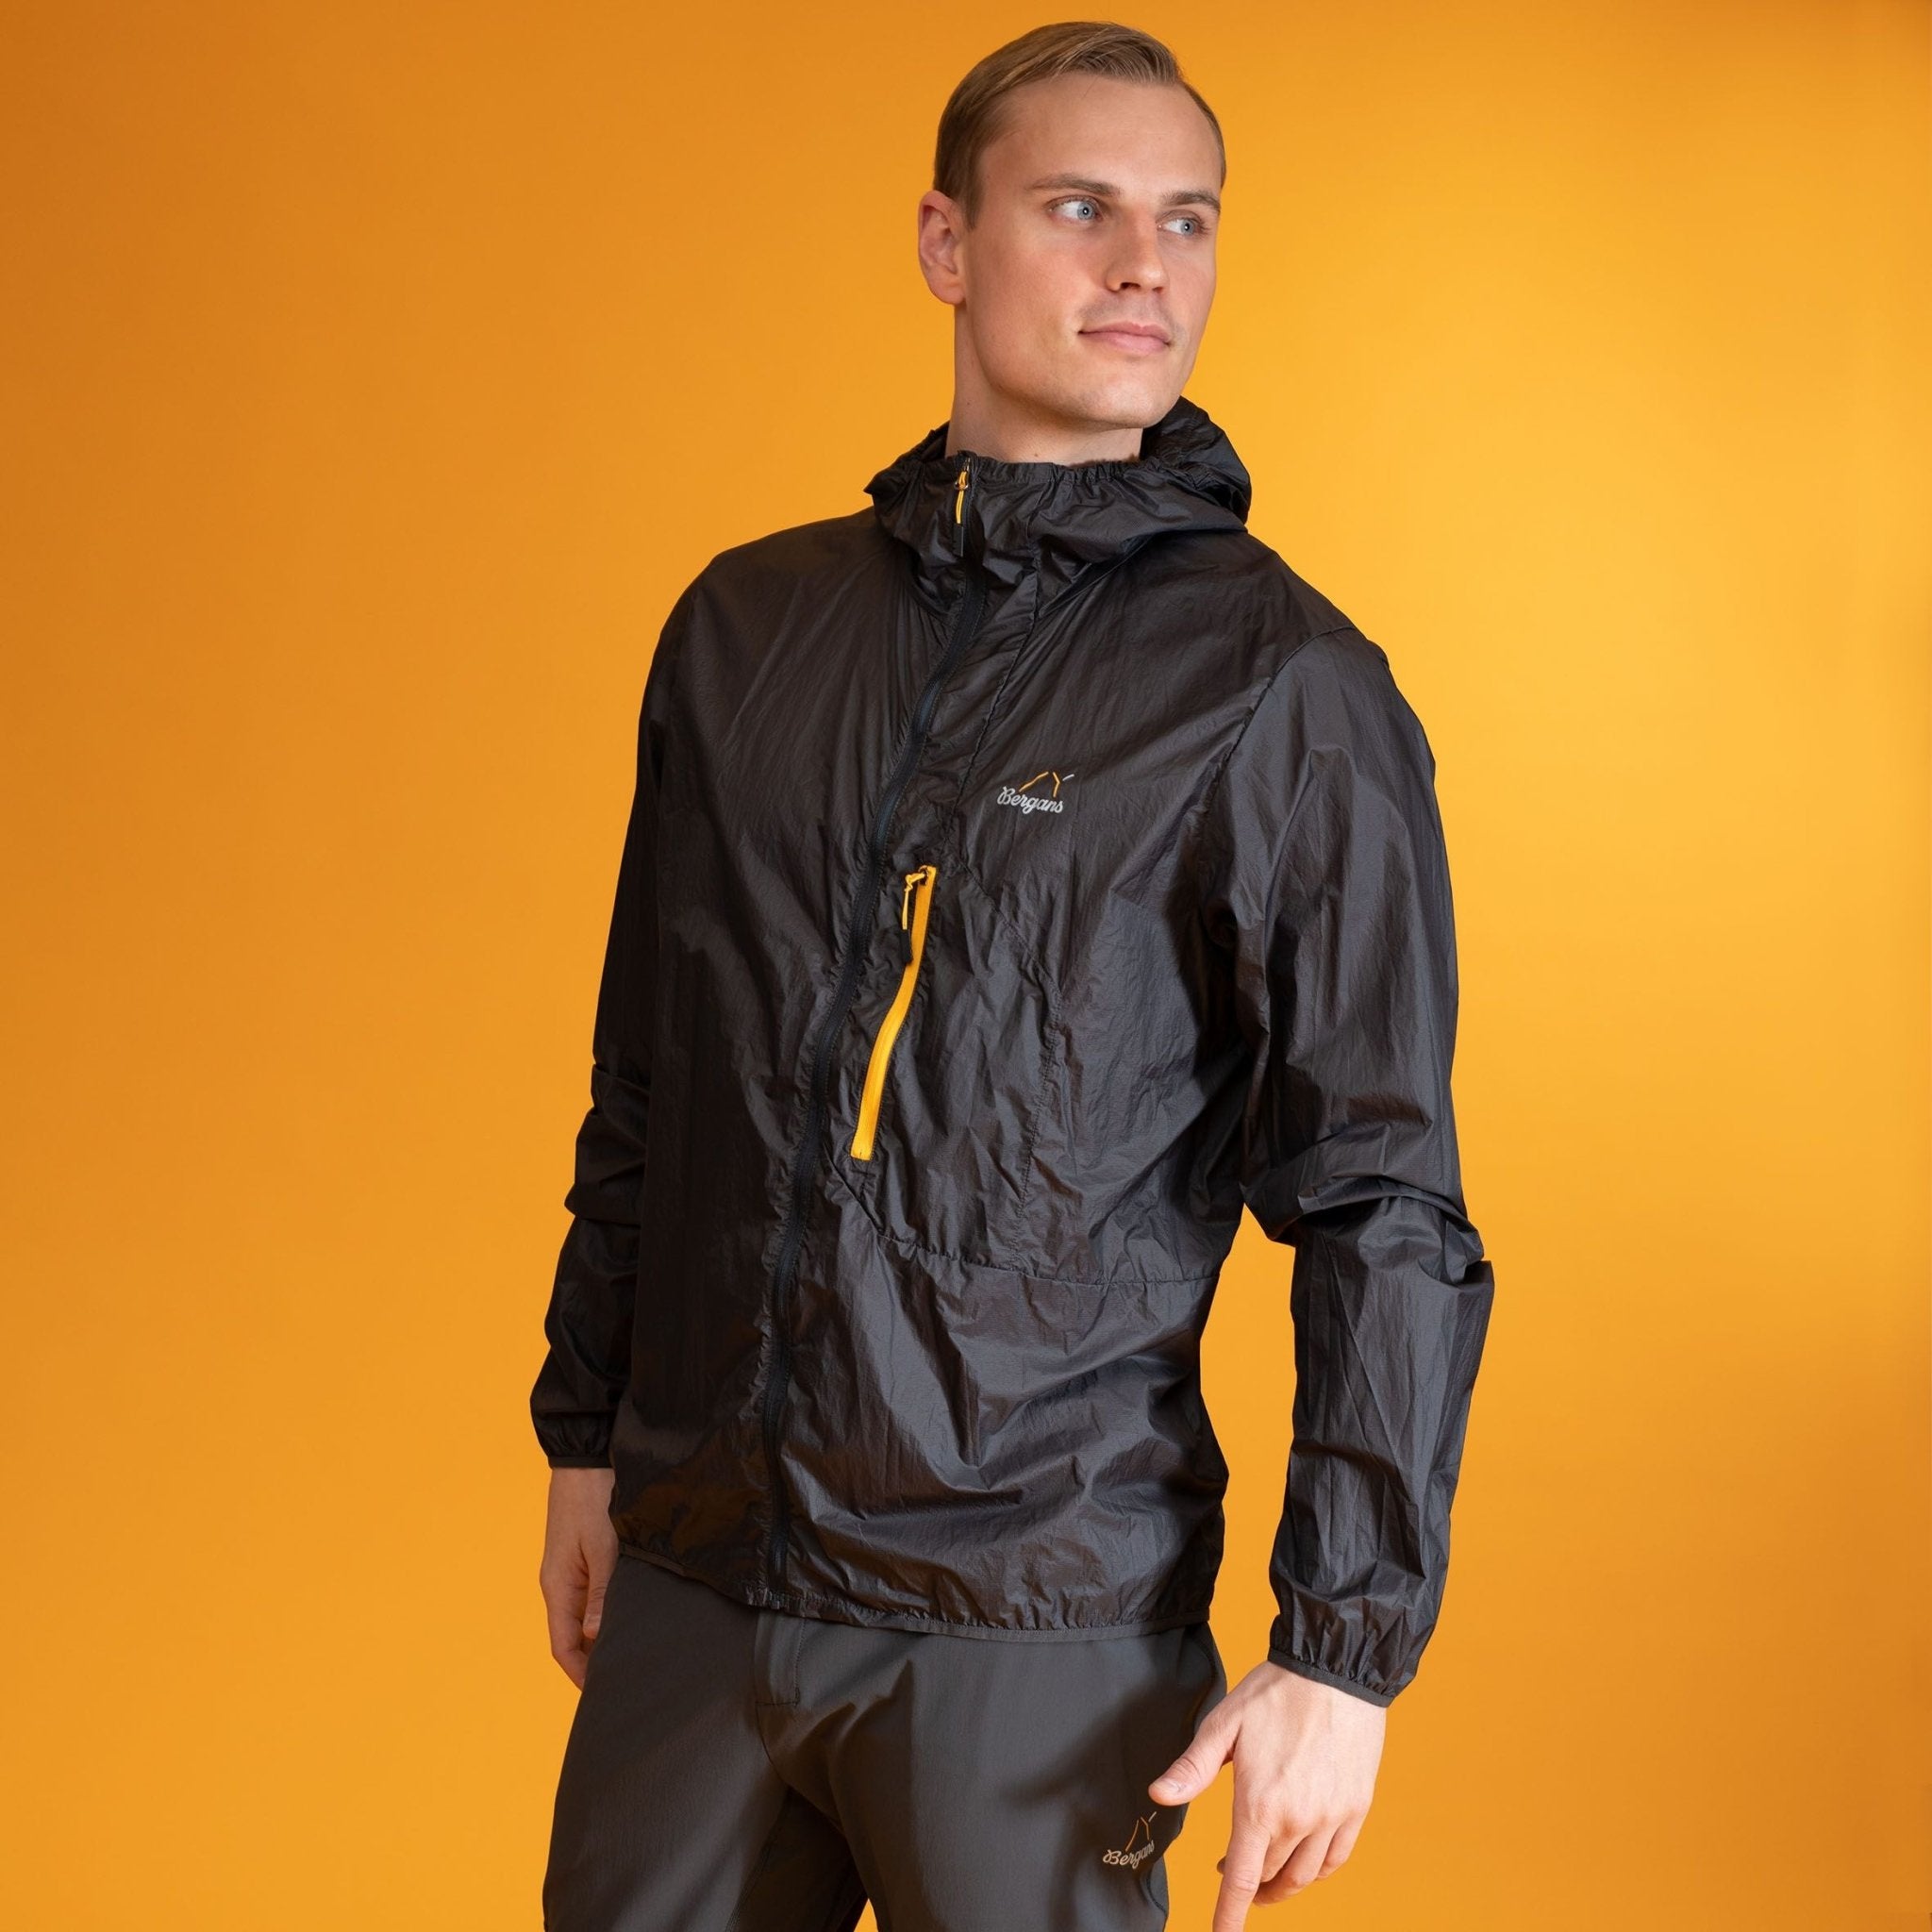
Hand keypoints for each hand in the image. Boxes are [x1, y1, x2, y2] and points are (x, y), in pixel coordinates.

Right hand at [539, 1465, 618, 1687]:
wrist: (587, 1458)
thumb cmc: (593, 1499)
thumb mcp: (602, 1546)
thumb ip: (601, 1592)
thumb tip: (595, 1636)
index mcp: (557, 1587)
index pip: (562, 1646)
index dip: (580, 1673)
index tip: (602, 1693)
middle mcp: (560, 1584)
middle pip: (572, 1637)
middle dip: (593, 1661)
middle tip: (625, 1678)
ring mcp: (571, 1572)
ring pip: (583, 1618)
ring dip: (601, 1637)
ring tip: (632, 1654)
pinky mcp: (584, 1558)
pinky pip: (592, 1597)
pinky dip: (607, 1613)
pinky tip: (630, 1617)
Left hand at [1147, 1659, 1384, 1925]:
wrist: (1335, 1670)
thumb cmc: (1277, 1693)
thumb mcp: (1224, 1725)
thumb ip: (1192, 1768)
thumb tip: (1159, 1796)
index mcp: (1259, 1805)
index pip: (1241, 1879)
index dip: (1229, 1915)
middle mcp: (1298, 1821)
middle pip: (1270, 1877)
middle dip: (1249, 1886)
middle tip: (1231, 1873)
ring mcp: (1332, 1817)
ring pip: (1305, 1876)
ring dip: (1281, 1885)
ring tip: (1265, 1876)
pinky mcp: (1356, 1807)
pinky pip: (1336, 1858)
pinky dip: (1317, 1871)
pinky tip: (1304, 1861)